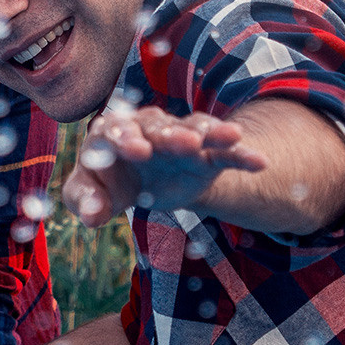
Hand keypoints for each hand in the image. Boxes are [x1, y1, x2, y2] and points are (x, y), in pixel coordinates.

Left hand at [66, 103, 269, 224]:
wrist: (145, 186)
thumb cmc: (109, 185)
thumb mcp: (90, 195)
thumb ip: (85, 202)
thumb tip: (92, 216)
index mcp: (113, 132)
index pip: (117, 129)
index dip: (127, 137)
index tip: (137, 151)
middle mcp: (148, 128)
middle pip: (160, 127)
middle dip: (173, 134)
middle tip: (186, 142)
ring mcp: (179, 138)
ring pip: (195, 130)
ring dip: (211, 134)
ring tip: (231, 136)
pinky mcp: (205, 154)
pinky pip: (224, 152)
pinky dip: (241, 155)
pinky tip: (259, 162)